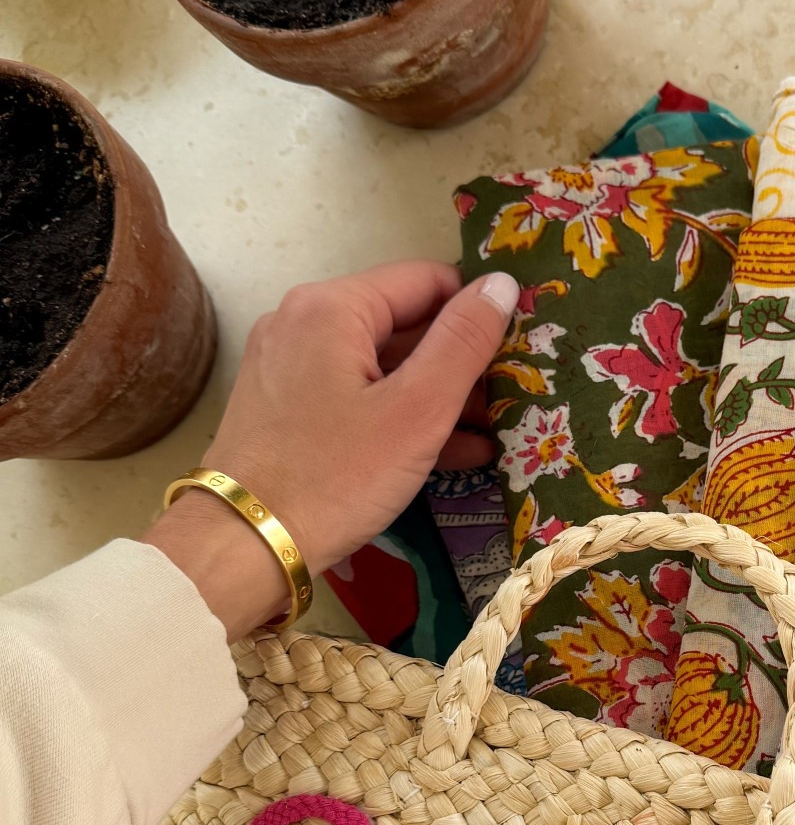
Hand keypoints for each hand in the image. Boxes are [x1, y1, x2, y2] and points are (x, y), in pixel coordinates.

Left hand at [145, 261, 516, 639]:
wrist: (244, 545)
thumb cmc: (336, 476)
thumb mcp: (416, 411)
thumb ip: (464, 342)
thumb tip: (501, 283)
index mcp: (333, 306)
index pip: (426, 279)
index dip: (478, 309)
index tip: (520, 349)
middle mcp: (303, 319)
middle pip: (403, 321)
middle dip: (460, 358)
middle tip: (513, 398)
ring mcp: (288, 362)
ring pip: (381, 362)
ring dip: (436, 392)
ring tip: (493, 431)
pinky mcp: (284, 404)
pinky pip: (355, 392)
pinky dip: (398, 412)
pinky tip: (448, 451)